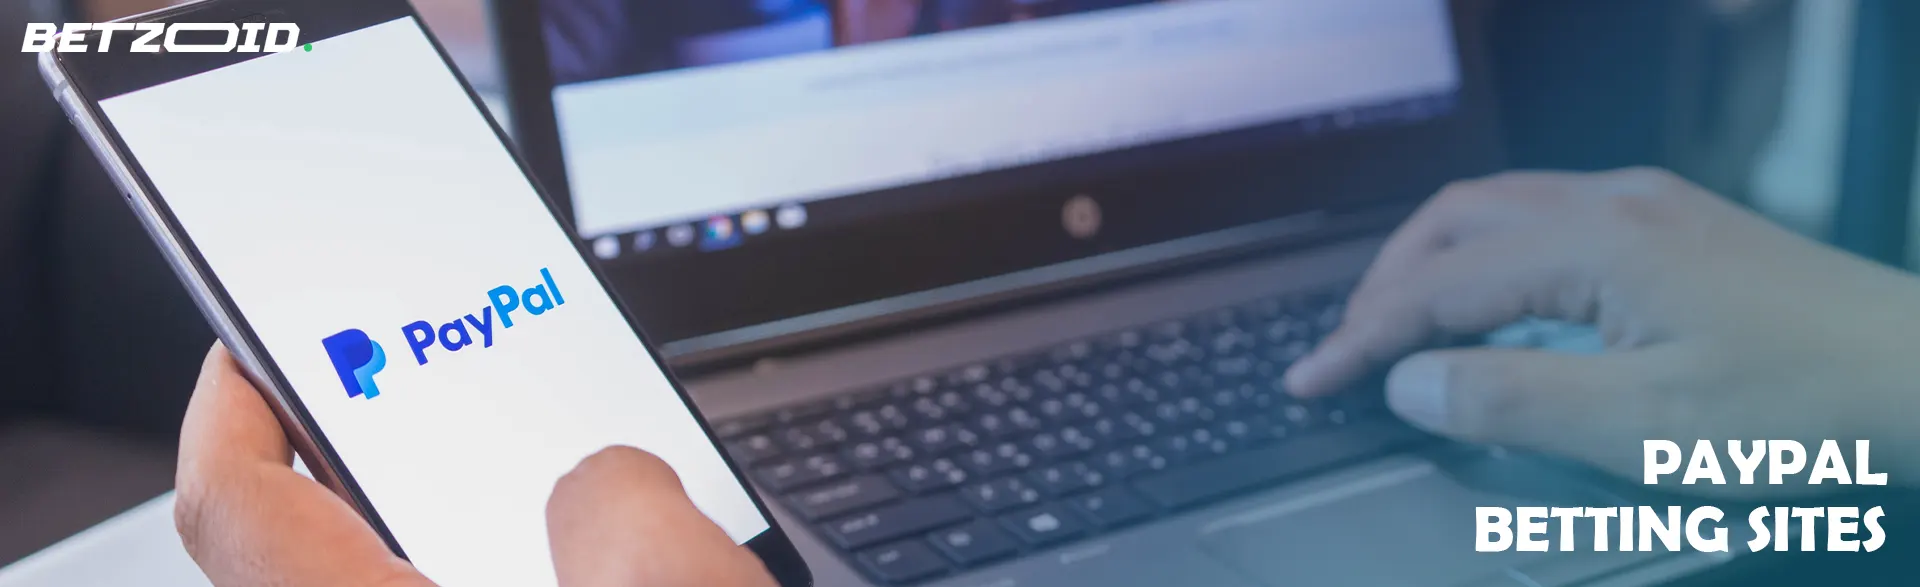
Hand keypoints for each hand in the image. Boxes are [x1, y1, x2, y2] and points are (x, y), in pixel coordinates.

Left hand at [175, 343, 774, 585]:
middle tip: (406, 394)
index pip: (232, 504)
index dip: (229, 404)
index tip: (248, 340)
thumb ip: (621, 502)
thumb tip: (611, 484)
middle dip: (371, 462)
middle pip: (319, 551)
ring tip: (538, 480)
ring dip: (462, 534)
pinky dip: (520, 577)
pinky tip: (592, 564)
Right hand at [1283, 168, 1919, 495]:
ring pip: (1503, 211)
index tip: (1312, 379)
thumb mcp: (1644, 428)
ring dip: (1437, 266)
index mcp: (1596, 244)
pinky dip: (1494, 262)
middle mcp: (1618, 206)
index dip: (1362, 336)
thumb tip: (1412, 382)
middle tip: (1350, 351)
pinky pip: (1553, 222)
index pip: (1438, 283)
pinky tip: (1502, 309)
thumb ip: (1512, 401)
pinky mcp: (1685, 234)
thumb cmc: (1808, 410)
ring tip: (1405, 327)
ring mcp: (1655, 211)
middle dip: (1387, 284)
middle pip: (1457, 220)